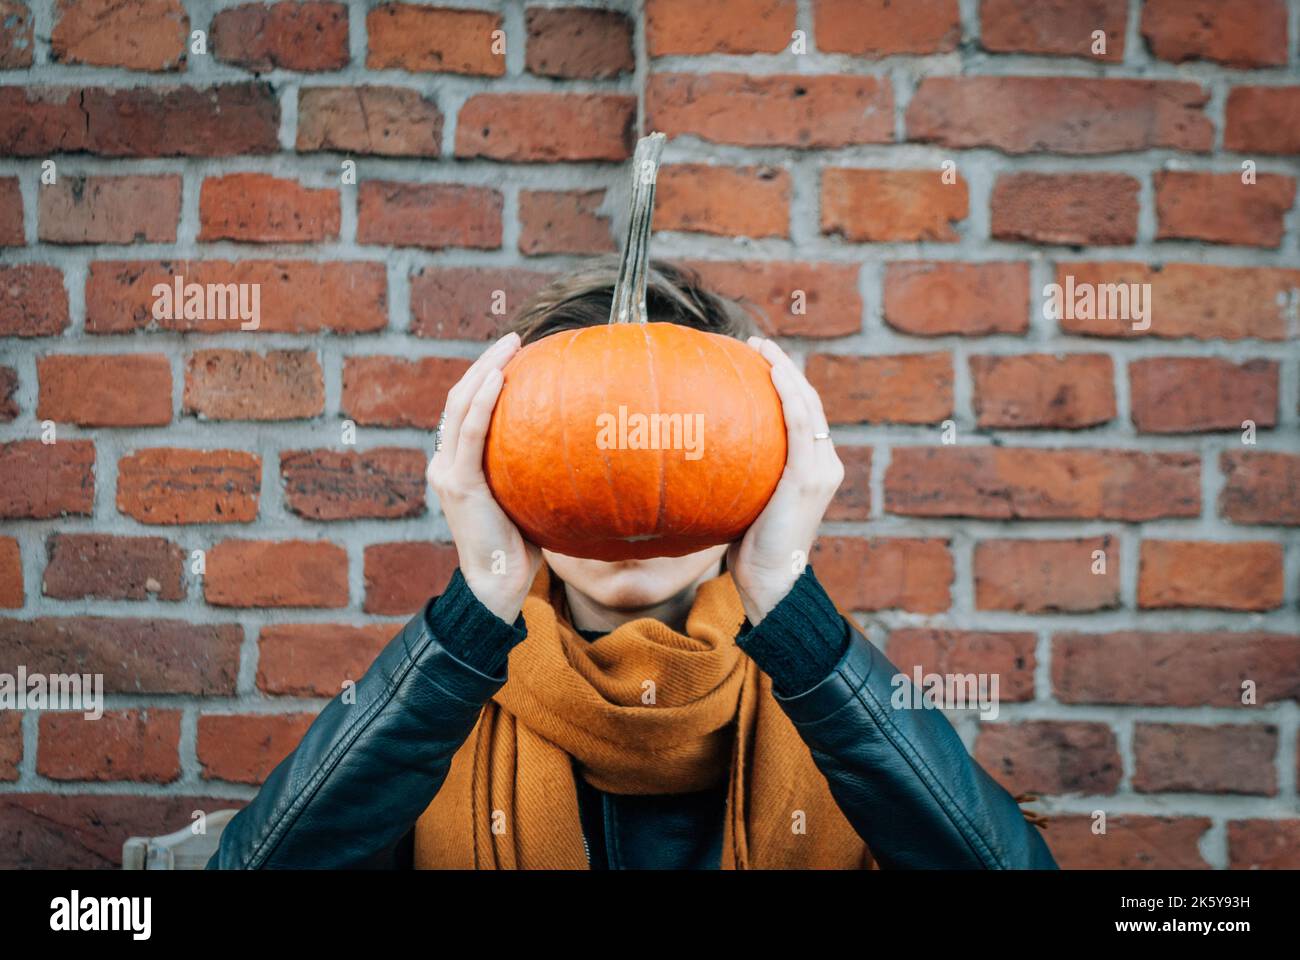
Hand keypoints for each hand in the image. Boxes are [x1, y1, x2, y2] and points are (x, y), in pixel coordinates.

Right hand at [426, 331, 541, 622]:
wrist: (497, 586)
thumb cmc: (521, 548)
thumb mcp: (530, 500)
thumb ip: (538, 473)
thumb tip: (583, 449)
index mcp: (459, 465)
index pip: (468, 410)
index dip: (486, 377)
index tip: (515, 354)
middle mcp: (446, 462)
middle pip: (460, 397)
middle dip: (485, 362)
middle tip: (515, 338)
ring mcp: (447, 471)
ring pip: (459, 405)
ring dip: (483, 370)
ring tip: (509, 345)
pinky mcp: (457, 483)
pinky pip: (469, 432)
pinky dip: (481, 401)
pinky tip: (498, 379)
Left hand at [726, 337, 843, 624]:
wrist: (770, 581)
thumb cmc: (751, 550)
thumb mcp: (746, 503)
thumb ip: (738, 477)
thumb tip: (698, 457)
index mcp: (815, 468)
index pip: (804, 414)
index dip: (786, 383)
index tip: (759, 360)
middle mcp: (825, 463)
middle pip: (810, 401)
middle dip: (786, 366)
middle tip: (757, 343)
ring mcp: (821, 469)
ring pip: (808, 405)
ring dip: (786, 371)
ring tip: (760, 347)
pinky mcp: (808, 477)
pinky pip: (799, 425)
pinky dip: (787, 395)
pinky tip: (769, 373)